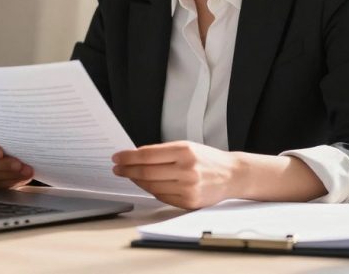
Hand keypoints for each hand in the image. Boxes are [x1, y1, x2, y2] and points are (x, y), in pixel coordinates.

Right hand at [0, 131, 33, 188]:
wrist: (8, 154)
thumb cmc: (6, 142)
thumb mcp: (6, 137)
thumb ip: (8, 137)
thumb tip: (22, 137)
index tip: (0, 153)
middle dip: (4, 164)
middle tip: (19, 165)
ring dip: (10, 174)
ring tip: (25, 172)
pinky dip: (10, 181)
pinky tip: (20, 178)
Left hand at [112, 141, 240, 208]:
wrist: (232, 175)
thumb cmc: (207, 159)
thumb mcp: (186, 146)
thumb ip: (162, 152)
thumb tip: (134, 157)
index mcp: (185, 151)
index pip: (147, 155)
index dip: (128, 157)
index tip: (117, 158)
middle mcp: (186, 170)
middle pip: (146, 172)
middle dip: (128, 170)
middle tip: (117, 168)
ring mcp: (188, 188)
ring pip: (152, 186)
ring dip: (137, 181)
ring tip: (130, 175)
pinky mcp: (189, 202)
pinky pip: (162, 196)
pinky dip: (151, 190)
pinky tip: (146, 184)